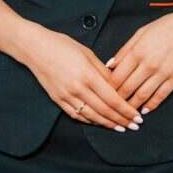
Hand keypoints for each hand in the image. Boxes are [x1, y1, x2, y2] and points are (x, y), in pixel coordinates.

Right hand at [18, 26, 140, 131]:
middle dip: (122, 120)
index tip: (137, 116)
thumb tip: (118, 84)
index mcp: (87, 75)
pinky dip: (90, 121)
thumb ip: (103, 71)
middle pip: (104, 110)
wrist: (34, 48)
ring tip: (121, 128)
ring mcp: (66, 96)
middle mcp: (77, 89)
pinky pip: (77, 115)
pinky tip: (100, 122)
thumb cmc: (61, 45)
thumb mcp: (87, 52)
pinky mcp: (58, 100)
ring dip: (108, 124)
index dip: (127, 110)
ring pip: (92, 116)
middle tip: (134, 126)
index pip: (113, 99)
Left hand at [106, 1, 172, 113]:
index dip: (109, 88)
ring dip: (133, 106)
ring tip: (126, 112)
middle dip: (118, 99)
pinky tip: (145, 109)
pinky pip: (161, 96)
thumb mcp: (141, 32)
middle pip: (127, 88)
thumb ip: (124, 50)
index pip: (117, 76)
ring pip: (142, 95)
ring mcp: (163, 73)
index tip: (105, 92)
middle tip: (113, 105)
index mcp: (137, 51)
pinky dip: (151, 105)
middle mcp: (149, 64)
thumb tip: (110, 65)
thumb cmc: (167, 26)